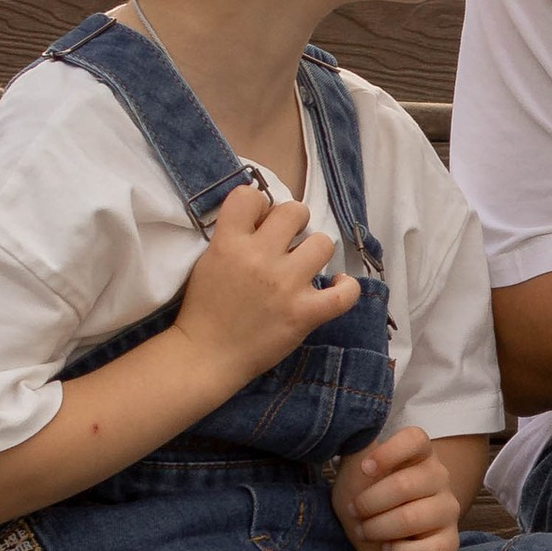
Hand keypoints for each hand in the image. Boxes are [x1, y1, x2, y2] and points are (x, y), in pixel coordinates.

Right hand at [174, 180, 360, 389]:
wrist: (206, 355)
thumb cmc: (204, 309)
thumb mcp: (209, 259)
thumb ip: (234, 235)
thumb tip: (266, 218)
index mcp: (229, 243)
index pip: (250, 195)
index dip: (259, 206)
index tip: (259, 223)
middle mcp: (260, 258)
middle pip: (295, 211)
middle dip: (293, 224)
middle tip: (285, 244)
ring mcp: (286, 285)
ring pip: (323, 243)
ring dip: (315, 253)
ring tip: (304, 267)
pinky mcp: (305, 313)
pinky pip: (345, 294)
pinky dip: (347, 287)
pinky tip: (336, 285)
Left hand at [333, 421, 463, 550]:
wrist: (378, 535)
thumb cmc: (367, 496)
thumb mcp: (354, 472)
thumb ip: (358, 453)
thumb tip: (359, 438)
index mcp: (420, 453)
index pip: (414, 439)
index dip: (388, 453)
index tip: (364, 468)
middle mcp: (439, 477)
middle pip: (404, 485)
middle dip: (369, 503)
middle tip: (353, 512)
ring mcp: (448, 510)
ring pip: (412, 518)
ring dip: (378, 528)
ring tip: (365, 531)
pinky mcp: (450, 542)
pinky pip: (429, 550)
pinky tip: (388, 548)